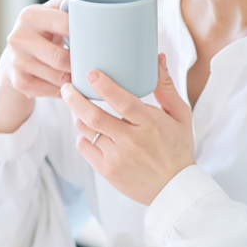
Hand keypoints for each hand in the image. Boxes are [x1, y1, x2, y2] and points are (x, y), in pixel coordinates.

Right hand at [0, 0, 88, 133]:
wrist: (14, 57)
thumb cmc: (41, 32)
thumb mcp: (50, 12)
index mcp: (30, 16)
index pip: (64, 24)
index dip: (84, 34)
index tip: (98, 40)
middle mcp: (19, 38)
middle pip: (61, 58)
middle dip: (80, 63)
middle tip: (97, 65)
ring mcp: (17, 62)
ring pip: (58, 77)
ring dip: (75, 80)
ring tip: (89, 77)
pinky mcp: (20, 82)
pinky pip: (51, 91)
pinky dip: (66, 91)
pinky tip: (73, 87)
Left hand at [62, 54, 195, 205]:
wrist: (174, 188)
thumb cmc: (177, 148)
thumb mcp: (180, 115)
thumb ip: (166, 87)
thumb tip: (159, 58)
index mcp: (149, 124)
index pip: (122, 101)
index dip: (104, 86)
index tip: (91, 73)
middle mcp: (131, 140)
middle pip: (94, 116)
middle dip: (75, 98)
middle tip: (66, 86)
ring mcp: (116, 157)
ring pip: (86, 131)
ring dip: (76, 114)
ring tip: (74, 103)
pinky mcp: (107, 170)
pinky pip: (85, 147)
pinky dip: (83, 135)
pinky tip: (87, 129)